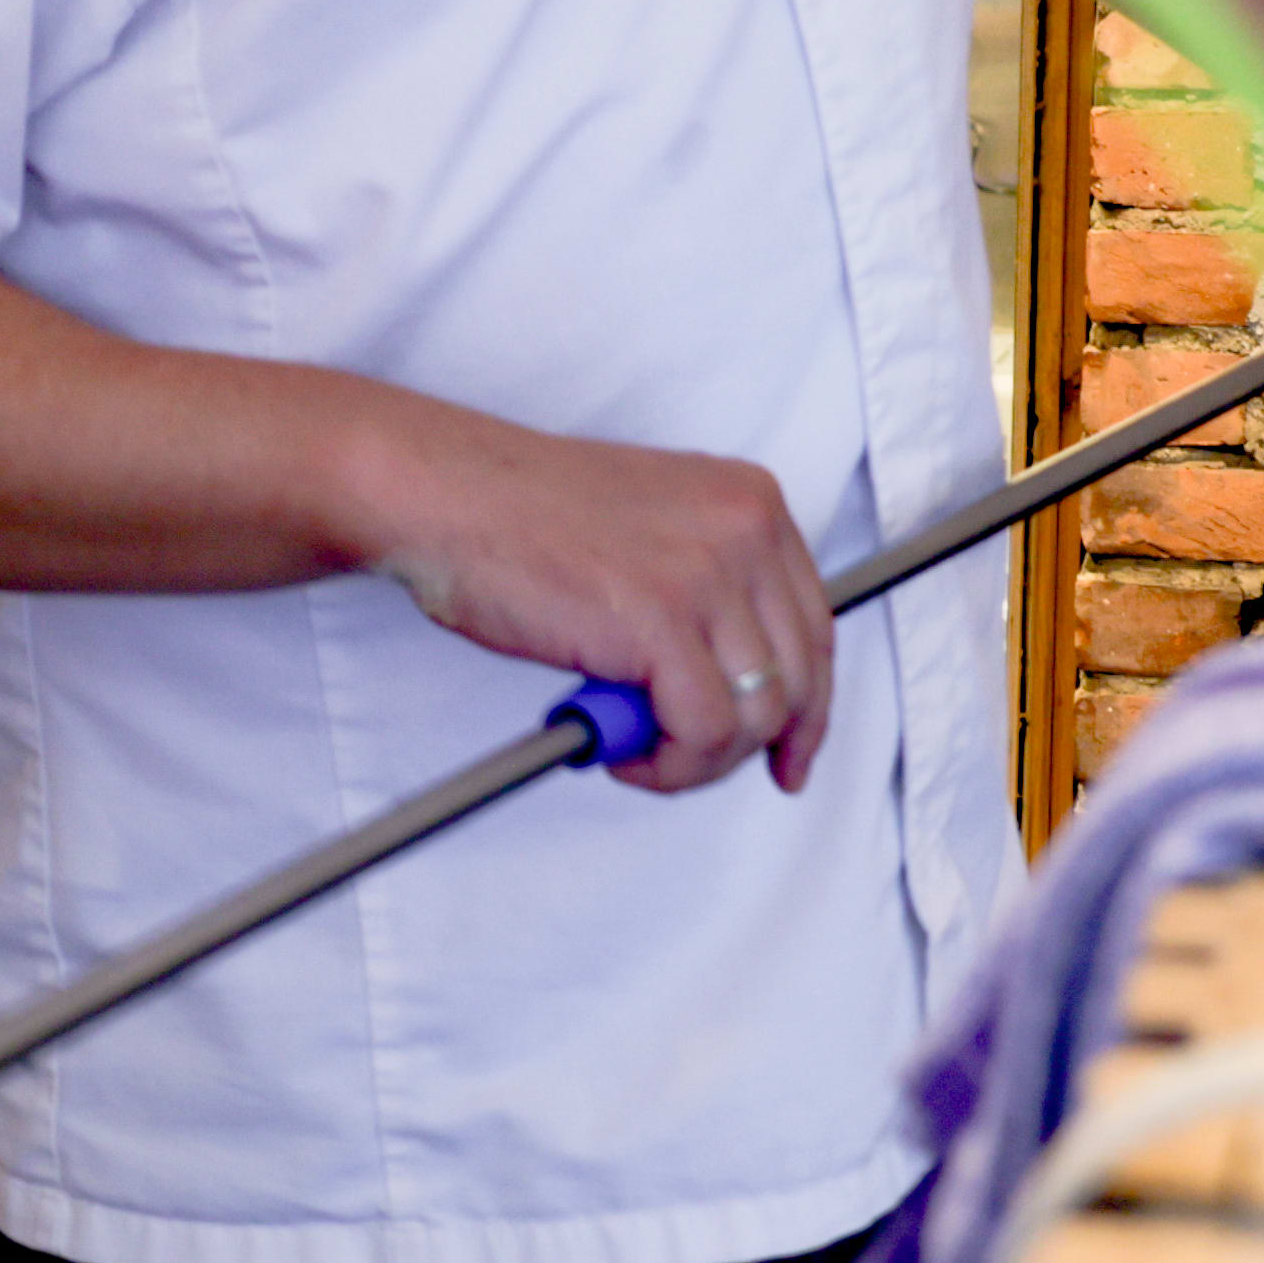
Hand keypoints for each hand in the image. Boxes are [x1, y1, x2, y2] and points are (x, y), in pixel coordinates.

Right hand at [342, 396, 836, 790]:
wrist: (447, 494)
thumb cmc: (521, 516)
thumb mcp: (651, 532)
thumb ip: (703, 589)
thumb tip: (727, 683)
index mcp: (750, 502)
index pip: (815, 627)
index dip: (807, 706)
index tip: (787, 750)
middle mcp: (746, 530)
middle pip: (800, 677)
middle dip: (756, 745)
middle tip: (696, 768)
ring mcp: (710, 575)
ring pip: (756, 716)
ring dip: (696, 758)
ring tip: (633, 747)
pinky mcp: (665, 623)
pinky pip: (704, 733)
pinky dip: (667, 763)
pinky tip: (618, 748)